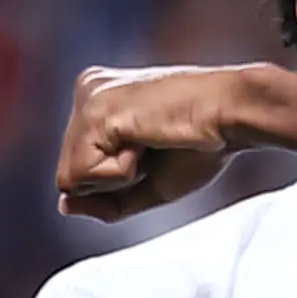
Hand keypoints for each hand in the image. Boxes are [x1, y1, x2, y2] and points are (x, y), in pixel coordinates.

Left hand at [56, 64, 257, 220]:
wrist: (232, 113)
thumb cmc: (201, 146)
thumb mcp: (148, 184)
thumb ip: (104, 199)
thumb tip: (64, 206)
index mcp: (97, 98)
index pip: (78, 167)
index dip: (116, 180)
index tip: (154, 148)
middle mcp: (86, 91)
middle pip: (68, 175)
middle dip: (113, 180)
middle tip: (154, 147)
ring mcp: (87, 98)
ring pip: (69, 180)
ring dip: (117, 177)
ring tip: (149, 143)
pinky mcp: (94, 112)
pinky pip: (83, 176)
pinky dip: (120, 174)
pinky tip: (145, 142)